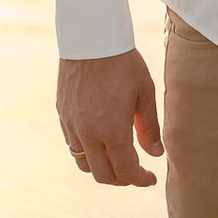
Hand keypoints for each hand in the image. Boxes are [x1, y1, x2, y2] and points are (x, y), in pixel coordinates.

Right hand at [56, 49, 163, 185]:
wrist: (91, 37)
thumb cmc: (123, 62)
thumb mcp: (144, 92)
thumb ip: (150, 127)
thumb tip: (155, 154)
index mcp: (112, 130)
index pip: (126, 171)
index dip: (140, 180)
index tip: (151, 178)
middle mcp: (89, 134)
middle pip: (103, 175)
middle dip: (122, 179)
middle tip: (136, 172)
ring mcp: (72, 125)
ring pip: (84, 163)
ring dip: (102, 168)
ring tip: (117, 159)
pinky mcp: (62, 115)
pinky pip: (73, 144)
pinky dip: (88, 151)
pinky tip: (101, 140)